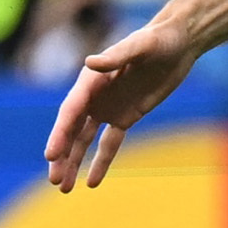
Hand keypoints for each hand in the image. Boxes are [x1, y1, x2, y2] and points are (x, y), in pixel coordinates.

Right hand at [46, 16, 201, 188]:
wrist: (177, 43)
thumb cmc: (158, 39)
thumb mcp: (140, 45)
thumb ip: (116, 56)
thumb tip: (90, 63)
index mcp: (91, 80)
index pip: (70, 112)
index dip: (59, 134)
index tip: (50, 155)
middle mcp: (94, 96)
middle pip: (72, 130)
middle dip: (62, 155)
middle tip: (54, 180)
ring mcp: (108, 108)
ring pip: (85, 140)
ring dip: (74, 162)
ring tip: (64, 188)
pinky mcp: (126, 117)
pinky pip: (110, 143)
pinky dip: (101, 162)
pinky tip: (91, 182)